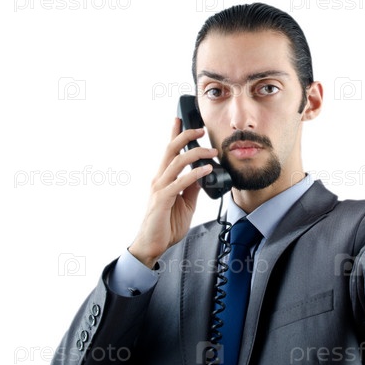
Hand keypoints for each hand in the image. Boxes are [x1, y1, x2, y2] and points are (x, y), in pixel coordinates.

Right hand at [128, 118, 218, 267]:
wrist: (153, 245)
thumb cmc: (166, 224)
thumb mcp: (185, 203)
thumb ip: (191, 188)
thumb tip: (202, 175)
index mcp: (163, 178)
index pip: (168, 151)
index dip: (174, 134)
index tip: (179, 119)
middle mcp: (159, 179)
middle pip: (170, 150)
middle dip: (185, 136)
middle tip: (201, 129)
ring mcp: (159, 188)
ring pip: (176, 162)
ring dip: (196, 154)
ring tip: (212, 151)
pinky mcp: (162, 199)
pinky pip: (180, 182)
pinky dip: (194, 174)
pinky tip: (206, 170)